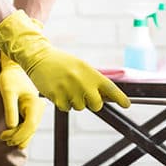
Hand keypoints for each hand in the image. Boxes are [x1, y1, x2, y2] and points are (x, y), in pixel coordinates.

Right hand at [0, 10, 130, 111]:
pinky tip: (58, 91)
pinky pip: (66, 108)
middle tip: (82, 94)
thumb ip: (92, 80)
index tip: (126, 105)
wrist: (39, 57)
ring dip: (74, 101)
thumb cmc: (61, 63)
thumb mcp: (80, 66)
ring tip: (66, 87)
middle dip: (91, 103)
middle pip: (96, 105)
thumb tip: (105, 97)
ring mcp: (70, 90)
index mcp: (90, 72)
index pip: (110, 88)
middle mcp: (82, 81)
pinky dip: (63, 103)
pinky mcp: (58, 96)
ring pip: (79, 107)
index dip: (120, 98)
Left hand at [0, 51, 45, 148]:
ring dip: (19, 136)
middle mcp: (39, 109)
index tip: (4, 137)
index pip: (30, 125)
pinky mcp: (31, 112)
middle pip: (31, 130)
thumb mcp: (8, 91)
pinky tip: (11, 135)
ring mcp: (36, 112)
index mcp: (35, 103)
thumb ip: (10, 109)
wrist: (14, 69)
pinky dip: (20, 132)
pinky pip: (28, 126)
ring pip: (30, 130)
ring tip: (5, 138)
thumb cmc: (10, 78)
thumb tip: (11, 127)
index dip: (18, 135)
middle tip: (3, 138)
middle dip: (17, 137)